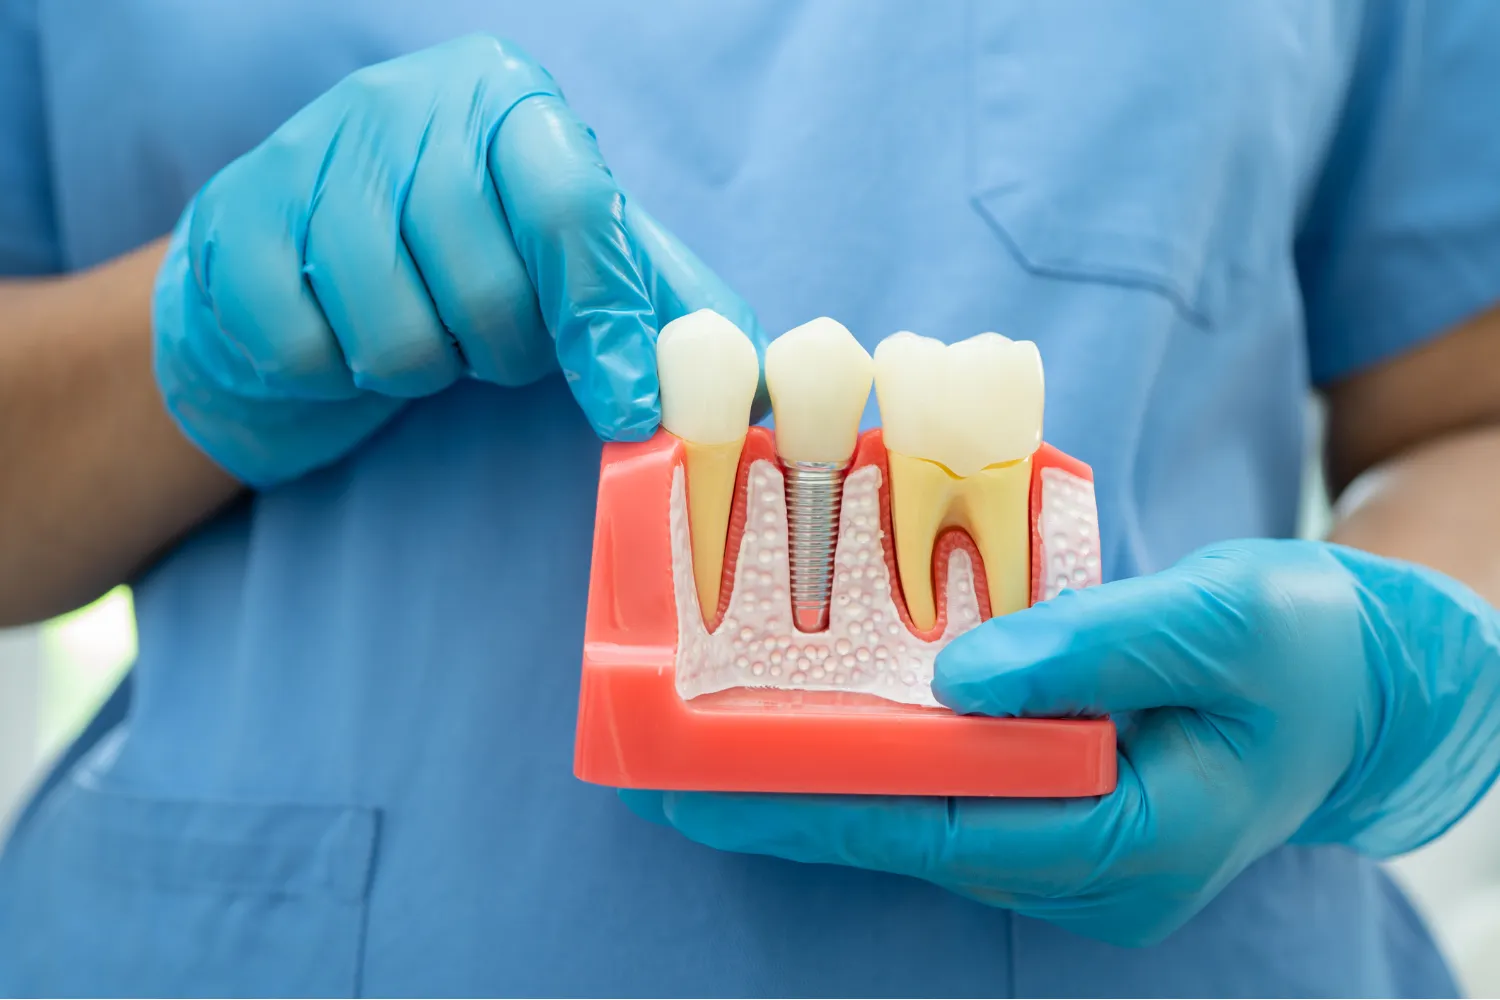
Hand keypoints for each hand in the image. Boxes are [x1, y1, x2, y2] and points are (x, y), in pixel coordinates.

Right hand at [152, 35, 765, 487]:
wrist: (303, 270)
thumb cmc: (465, 263)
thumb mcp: (578, 269)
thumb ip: (664, 310)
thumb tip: (755, 384)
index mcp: (510, 101)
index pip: (573, 209)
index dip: (605, 323)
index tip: (626, 411)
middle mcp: (406, 104)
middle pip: (486, 285)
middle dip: (500, 350)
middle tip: (486, 336)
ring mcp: (306, 156)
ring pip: (392, 332)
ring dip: (419, 366)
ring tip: (416, 330)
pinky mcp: (226, 224)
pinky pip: (304, 351)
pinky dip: (333, 373)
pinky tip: (337, 334)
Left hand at [623, 539, 1499, 945]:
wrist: (1369, 685)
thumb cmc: (1308, 647)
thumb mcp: (1218, 621)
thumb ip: (1091, 645)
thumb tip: (958, 676)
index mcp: (1131, 841)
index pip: (938, 827)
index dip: (814, 805)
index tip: (707, 786)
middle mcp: (1091, 870)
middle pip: (912, 832)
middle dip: (794, 801)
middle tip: (674, 770)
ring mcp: (1079, 853)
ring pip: (927, 817)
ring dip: (830, 779)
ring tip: (719, 748)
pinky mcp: (1070, 817)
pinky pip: (958, 792)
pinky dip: (888, 757)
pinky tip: (824, 725)